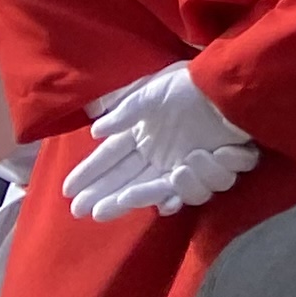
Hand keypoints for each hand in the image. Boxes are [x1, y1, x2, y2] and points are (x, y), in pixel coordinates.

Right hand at [64, 63, 257, 220]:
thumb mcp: (153, 93)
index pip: (111, 160)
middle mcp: (161, 156)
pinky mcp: (210, 169)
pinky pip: (199, 187)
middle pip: (129, 184)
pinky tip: (179, 186)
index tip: (67, 192)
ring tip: (148, 185)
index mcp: (144, 137)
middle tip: (87, 211)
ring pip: (161, 190)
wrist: (228, 85)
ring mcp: (184, 165)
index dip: (90, 176)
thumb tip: (96, 130)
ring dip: (147, 192)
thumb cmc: (190, 86)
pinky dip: (191, 185)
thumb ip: (126, 114)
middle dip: (107, 197)